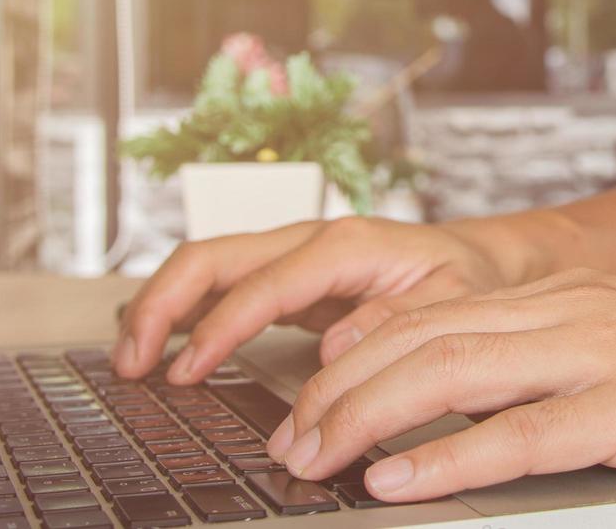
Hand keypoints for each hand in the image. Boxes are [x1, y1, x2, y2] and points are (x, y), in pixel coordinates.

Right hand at [114, 217, 514, 381]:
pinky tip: (166, 351)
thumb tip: (334, 348)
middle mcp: (310, 242)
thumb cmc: (469, 279)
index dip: (219, 328)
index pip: (263, 283)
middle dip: (163, 305)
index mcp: (345, 245)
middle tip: (132, 365)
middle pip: (213, 258)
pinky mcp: (290, 282)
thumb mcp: (452, 301)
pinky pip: (224, 290)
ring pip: (207, 268)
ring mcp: (295, 259)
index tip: (187, 372)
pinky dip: (186, 316)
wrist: (483, 260)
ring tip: (132, 362)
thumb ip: (394, 323)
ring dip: (162, 308)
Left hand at [266, 269, 615, 500]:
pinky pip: (521, 433)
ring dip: (367, 419)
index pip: (434, 312)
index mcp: (567, 295)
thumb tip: (463, 402)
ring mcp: (603, 353)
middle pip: (423, 339)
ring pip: (452, 374)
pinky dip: (447, 457)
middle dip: (339, 392)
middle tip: (288, 442)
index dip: (358, 354)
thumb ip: (549, 361)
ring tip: (314, 460)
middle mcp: (573, 310)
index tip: (308, 394)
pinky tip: (398, 480)